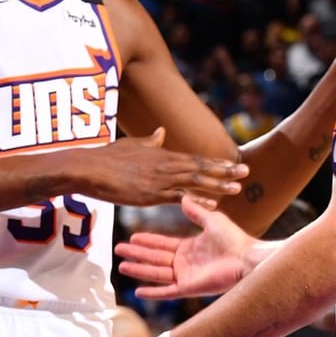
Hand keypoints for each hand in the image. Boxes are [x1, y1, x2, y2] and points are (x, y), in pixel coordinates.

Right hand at [76, 128, 247, 208]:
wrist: (88, 168)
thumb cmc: (107, 157)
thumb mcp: (132, 145)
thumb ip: (150, 142)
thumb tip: (161, 131)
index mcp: (162, 155)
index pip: (195, 159)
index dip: (216, 162)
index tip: (233, 163)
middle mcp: (165, 166)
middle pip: (201, 168)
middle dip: (225, 171)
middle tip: (246, 171)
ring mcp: (158, 180)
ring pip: (194, 182)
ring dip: (217, 185)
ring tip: (237, 188)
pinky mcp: (150, 195)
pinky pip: (179, 198)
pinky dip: (197, 201)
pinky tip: (213, 205)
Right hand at [117, 195, 258, 298]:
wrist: (246, 257)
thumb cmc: (234, 239)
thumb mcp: (212, 220)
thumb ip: (196, 211)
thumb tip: (183, 197)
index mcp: (190, 247)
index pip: (162, 244)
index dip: (147, 240)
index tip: (131, 236)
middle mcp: (185, 262)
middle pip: (154, 257)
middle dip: (136, 253)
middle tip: (118, 249)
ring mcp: (186, 276)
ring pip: (156, 273)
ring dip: (139, 269)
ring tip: (121, 265)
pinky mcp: (189, 288)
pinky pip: (167, 291)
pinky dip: (153, 292)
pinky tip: (138, 291)